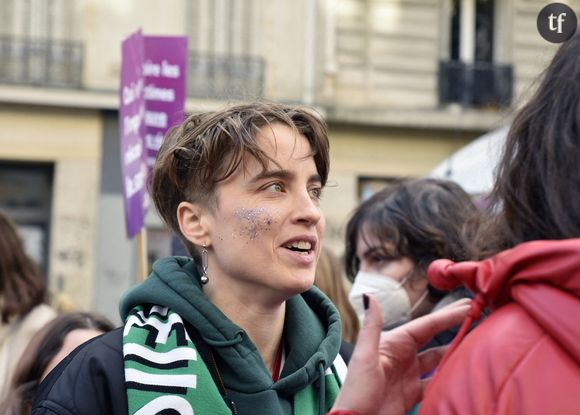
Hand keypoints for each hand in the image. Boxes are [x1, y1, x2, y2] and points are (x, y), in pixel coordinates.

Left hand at [331, 295, 469, 414]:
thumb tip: (370, 295)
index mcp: (392, 343)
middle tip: (477, 314)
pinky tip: (463, 372)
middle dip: (454, 327)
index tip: (468, 306)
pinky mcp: (411, 393)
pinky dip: (448, 377)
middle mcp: (402, 355)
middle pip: (434, 339)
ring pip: (437, 359)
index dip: (447, 316)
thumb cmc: (356, 391)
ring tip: (477, 342)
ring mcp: (408, 374)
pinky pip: (435, 381)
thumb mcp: (364, 357)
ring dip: (455, 352)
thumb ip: (371, 327)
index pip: (425, 326)